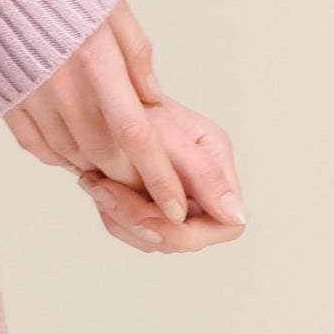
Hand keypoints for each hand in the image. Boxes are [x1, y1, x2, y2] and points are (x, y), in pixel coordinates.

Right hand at [0, 0, 192, 223]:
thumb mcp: (110, 3)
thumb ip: (136, 53)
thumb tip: (152, 99)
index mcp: (95, 58)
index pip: (134, 132)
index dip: (158, 175)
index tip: (176, 206)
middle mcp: (60, 84)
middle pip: (103, 151)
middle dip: (132, 178)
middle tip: (150, 185)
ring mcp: (28, 95)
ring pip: (71, 153)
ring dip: (98, 168)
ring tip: (115, 167)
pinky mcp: (5, 99)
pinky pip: (37, 146)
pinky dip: (60, 157)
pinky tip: (75, 152)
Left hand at [78, 92, 245, 251]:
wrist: (102, 94)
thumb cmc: (135, 103)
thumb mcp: (171, 135)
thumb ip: (204, 174)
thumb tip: (236, 216)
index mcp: (218, 168)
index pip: (225, 225)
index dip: (188, 232)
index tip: (149, 217)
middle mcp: (202, 189)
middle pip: (185, 238)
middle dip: (144, 223)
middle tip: (106, 193)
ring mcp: (175, 200)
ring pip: (154, 239)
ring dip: (121, 218)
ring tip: (97, 183)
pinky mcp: (150, 205)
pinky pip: (132, 230)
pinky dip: (113, 214)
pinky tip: (97, 185)